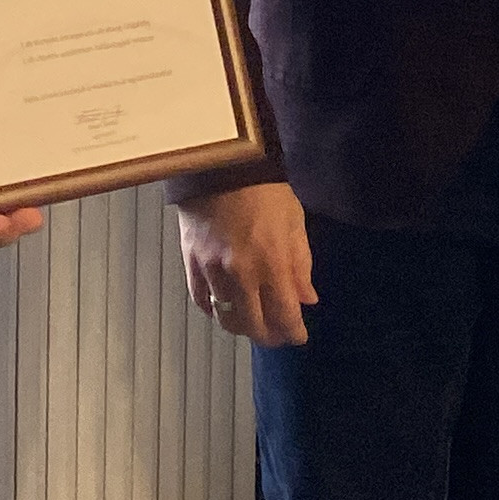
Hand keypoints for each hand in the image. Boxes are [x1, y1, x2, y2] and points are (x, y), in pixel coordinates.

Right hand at [172, 180, 315, 344]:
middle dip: (269, 336)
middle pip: (254, 326)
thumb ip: (301, 265)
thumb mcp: (294, 222)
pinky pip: (201, 300)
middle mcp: (242, 273)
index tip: (298, 336)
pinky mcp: (191, 262)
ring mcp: (213, 270)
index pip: (285, 316)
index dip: (293, 333)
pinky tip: (224, 305)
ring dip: (242, 325)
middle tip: (276, 333)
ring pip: (226, 318)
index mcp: (272, 263)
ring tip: (251, 320)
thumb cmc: (264, 189)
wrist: (221, 163)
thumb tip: (307, 299)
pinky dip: (214, 309)